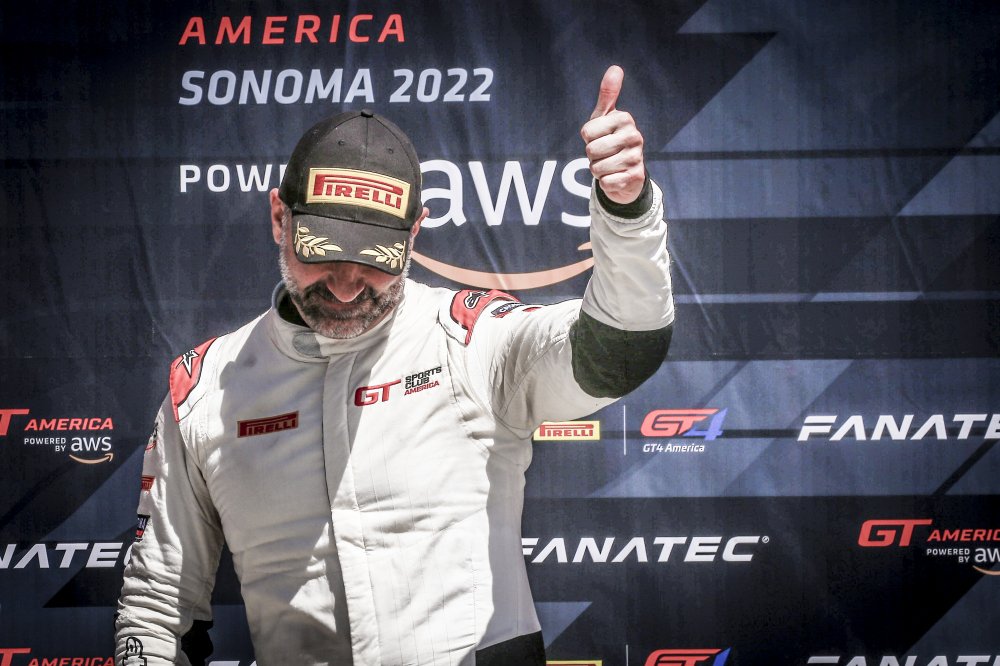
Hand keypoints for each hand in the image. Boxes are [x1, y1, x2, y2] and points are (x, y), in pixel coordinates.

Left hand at [580, 65, 645, 204]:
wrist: (627, 173)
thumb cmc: (611, 140)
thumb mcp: (606, 117)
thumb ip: (608, 94)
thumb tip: (615, 68)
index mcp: (625, 119)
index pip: (587, 132)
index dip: (588, 139)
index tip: (600, 137)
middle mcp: (635, 136)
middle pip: (591, 151)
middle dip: (592, 156)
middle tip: (604, 154)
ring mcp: (636, 158)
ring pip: (597, 168)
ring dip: (598, 170)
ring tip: (610, 165)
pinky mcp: (634, 178)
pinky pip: (606, 182)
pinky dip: (606, 183)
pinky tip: (616, 177)